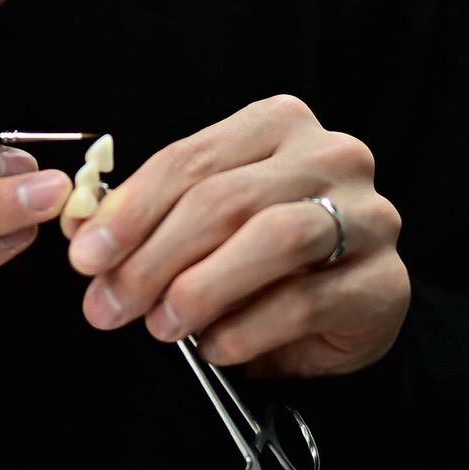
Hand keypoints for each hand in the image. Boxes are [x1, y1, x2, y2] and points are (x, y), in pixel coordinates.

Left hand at [63, 95, 408, 378]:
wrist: (349, 305)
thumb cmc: (264, 253)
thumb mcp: (205, 221)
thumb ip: (151, 218)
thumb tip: (83, 234)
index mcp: (277, 123)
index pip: (190, 159)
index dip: (130, 210)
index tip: (86, 257)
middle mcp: (330, 155)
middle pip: (225, 199)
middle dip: (153, 258)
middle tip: (109, 305)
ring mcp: (368, 215)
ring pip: (273, 239)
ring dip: (200, 288)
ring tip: (159, 325)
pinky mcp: (385, 280)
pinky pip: (305, 301)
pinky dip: (245, 329)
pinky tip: (213, 346)